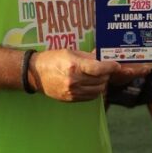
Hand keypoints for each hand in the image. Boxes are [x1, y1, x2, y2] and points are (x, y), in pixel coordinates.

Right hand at [32, 49, 149, 101]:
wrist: (35, 74)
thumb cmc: (52, 59)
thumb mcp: (70, 52)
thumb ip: (88, 57)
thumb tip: (103, 58)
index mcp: (74, 66)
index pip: (99, 69)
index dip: (110, 67)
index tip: (116, 65)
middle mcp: (74, 81)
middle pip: (101, 80)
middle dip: (107, 74)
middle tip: (106, 69)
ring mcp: (73, 92)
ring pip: (98, 90)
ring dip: (102, 83)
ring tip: (99, 77)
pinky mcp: (72, 99)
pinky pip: (91, 97)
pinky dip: (95, 91)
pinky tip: (91, 84)